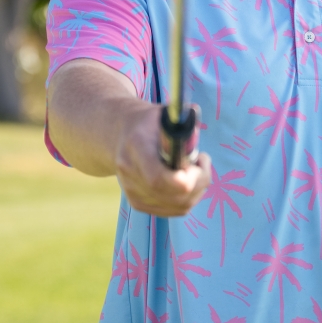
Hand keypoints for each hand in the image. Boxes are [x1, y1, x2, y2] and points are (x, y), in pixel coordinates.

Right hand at [115, 100, 210, 217]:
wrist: (119, 135)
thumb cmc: (148, 122)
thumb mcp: (164, 114)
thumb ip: (181, 119)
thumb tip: (194, 112)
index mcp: (135, 147)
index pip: (159, 179)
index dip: (187, 178)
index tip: (200, 158)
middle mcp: (130, 174)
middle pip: (174, 196)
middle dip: (200, 181)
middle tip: (203, 162)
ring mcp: (132, 192)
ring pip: (179, 206)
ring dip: (198, 190)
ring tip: (196, 169)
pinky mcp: (138, 203)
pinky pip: (175, 210)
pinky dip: (189, 198)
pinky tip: (188, 180)